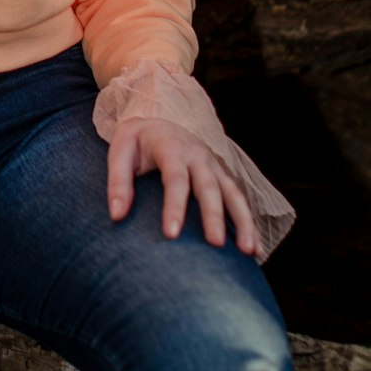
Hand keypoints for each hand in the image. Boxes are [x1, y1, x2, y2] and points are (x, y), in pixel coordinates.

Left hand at [107, 116, 257, 255]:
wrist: (157, 119)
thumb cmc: (136, 141)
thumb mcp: (119, 151)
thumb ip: (118, 182)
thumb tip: (116, 215)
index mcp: (171, 147)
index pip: (175, 178)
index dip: (174, 206)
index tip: (172, 234)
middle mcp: (198, 155)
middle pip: (209, 186)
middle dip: (214, 215)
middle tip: (215, 244)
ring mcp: (214, 166)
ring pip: (233, 193)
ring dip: (243, 221)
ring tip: (248, 251)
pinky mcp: (222, 177)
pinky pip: (239, 200)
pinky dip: (249, 223)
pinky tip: (255, 249)